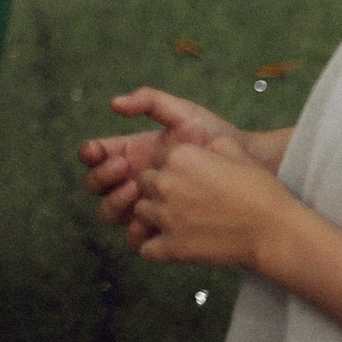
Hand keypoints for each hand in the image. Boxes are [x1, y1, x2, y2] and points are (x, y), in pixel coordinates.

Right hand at [79, 87, 244, 235]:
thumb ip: (149, 101)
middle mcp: (132, 180)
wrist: (250, 164)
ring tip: (138, 189)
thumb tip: (113, 104)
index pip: (96, 155)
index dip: (91, 154)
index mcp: (132, 153)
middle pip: (95, 186)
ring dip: (115, 202)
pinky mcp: (162, 229)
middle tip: (125, 167)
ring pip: (109, 214)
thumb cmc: (216, 136)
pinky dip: (135, 232)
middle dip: (102, 176)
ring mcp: (146, 205)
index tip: (99, 150)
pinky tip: (149, 220)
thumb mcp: (183, 113)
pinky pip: (136, 240)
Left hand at [131, 137, 304, 271]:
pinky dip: (156, 249)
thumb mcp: (238, 152)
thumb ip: (211, 144)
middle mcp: (165, 183)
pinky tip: (172, 246)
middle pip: (143, 182)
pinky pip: (146, 248)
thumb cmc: (261, 191)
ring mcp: (165, 216)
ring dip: (154, 216)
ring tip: (179, 222)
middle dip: (158, 189)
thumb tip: (203, 145)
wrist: (276, 232)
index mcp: (179, 157)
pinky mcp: (171, 247)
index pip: (157, 157)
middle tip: (184, 201)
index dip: (171, 167)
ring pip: (140, 212)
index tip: (189, 178)